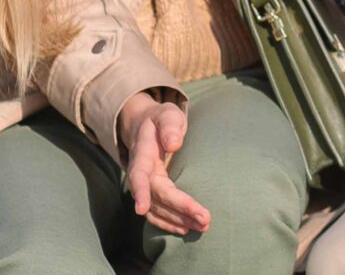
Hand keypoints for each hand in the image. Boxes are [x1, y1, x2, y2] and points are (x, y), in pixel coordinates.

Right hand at [117, 91, 209, 235]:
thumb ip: (170, 126)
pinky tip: (185, 229)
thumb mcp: (166, 115)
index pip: (139, 176)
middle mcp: (141, 174)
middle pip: (156, 197)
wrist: (146, 126)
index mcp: (142, 155)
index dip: (141, 192)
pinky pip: (157, 212)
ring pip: (156, 209)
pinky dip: (168, 222)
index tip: (141, 209)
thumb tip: (174, 144)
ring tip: (201, 227)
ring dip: (177, 220)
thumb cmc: (160, 119)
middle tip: (204, 220)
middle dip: (179, 210)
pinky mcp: (152, 192)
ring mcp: (146, 185)